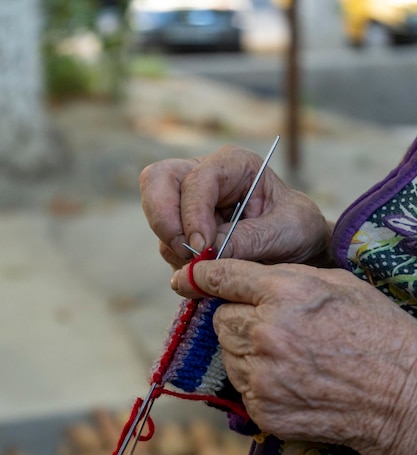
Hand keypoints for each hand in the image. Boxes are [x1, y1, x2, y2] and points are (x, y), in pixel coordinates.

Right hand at [139, 145, 332, 268]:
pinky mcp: (185, 229)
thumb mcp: (284, 232)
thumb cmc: (297, 229)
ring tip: (208, 267)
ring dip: (175, 248)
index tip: (202, 247)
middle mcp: (205, 177)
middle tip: (185, 252)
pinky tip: (207, 270)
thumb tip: (207, 252)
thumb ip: (248, 240)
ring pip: (158, 216)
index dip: (193, 213)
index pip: (197, 179)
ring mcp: (190, 203)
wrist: (298, 247)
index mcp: (235, 165)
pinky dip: (180, 261)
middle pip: (157, 180)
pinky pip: (166, 243)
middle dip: (163, 219)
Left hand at [172, 259, 416, 454]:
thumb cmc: (375, 333)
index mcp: (285, 293)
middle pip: (221, 319)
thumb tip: (247, 278)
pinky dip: (257, 381)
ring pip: (228, 352)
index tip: (186, 277)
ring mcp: (261, 374)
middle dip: (237, 318)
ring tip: (288, 355)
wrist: (399, 395)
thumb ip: (285, 278)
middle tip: (270, 325)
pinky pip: (241, 386)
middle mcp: (266, 332)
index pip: (223, 276)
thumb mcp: (337, 284)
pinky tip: (290, 379)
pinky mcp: (262, 407)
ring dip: (246, 350)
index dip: (201, 275)